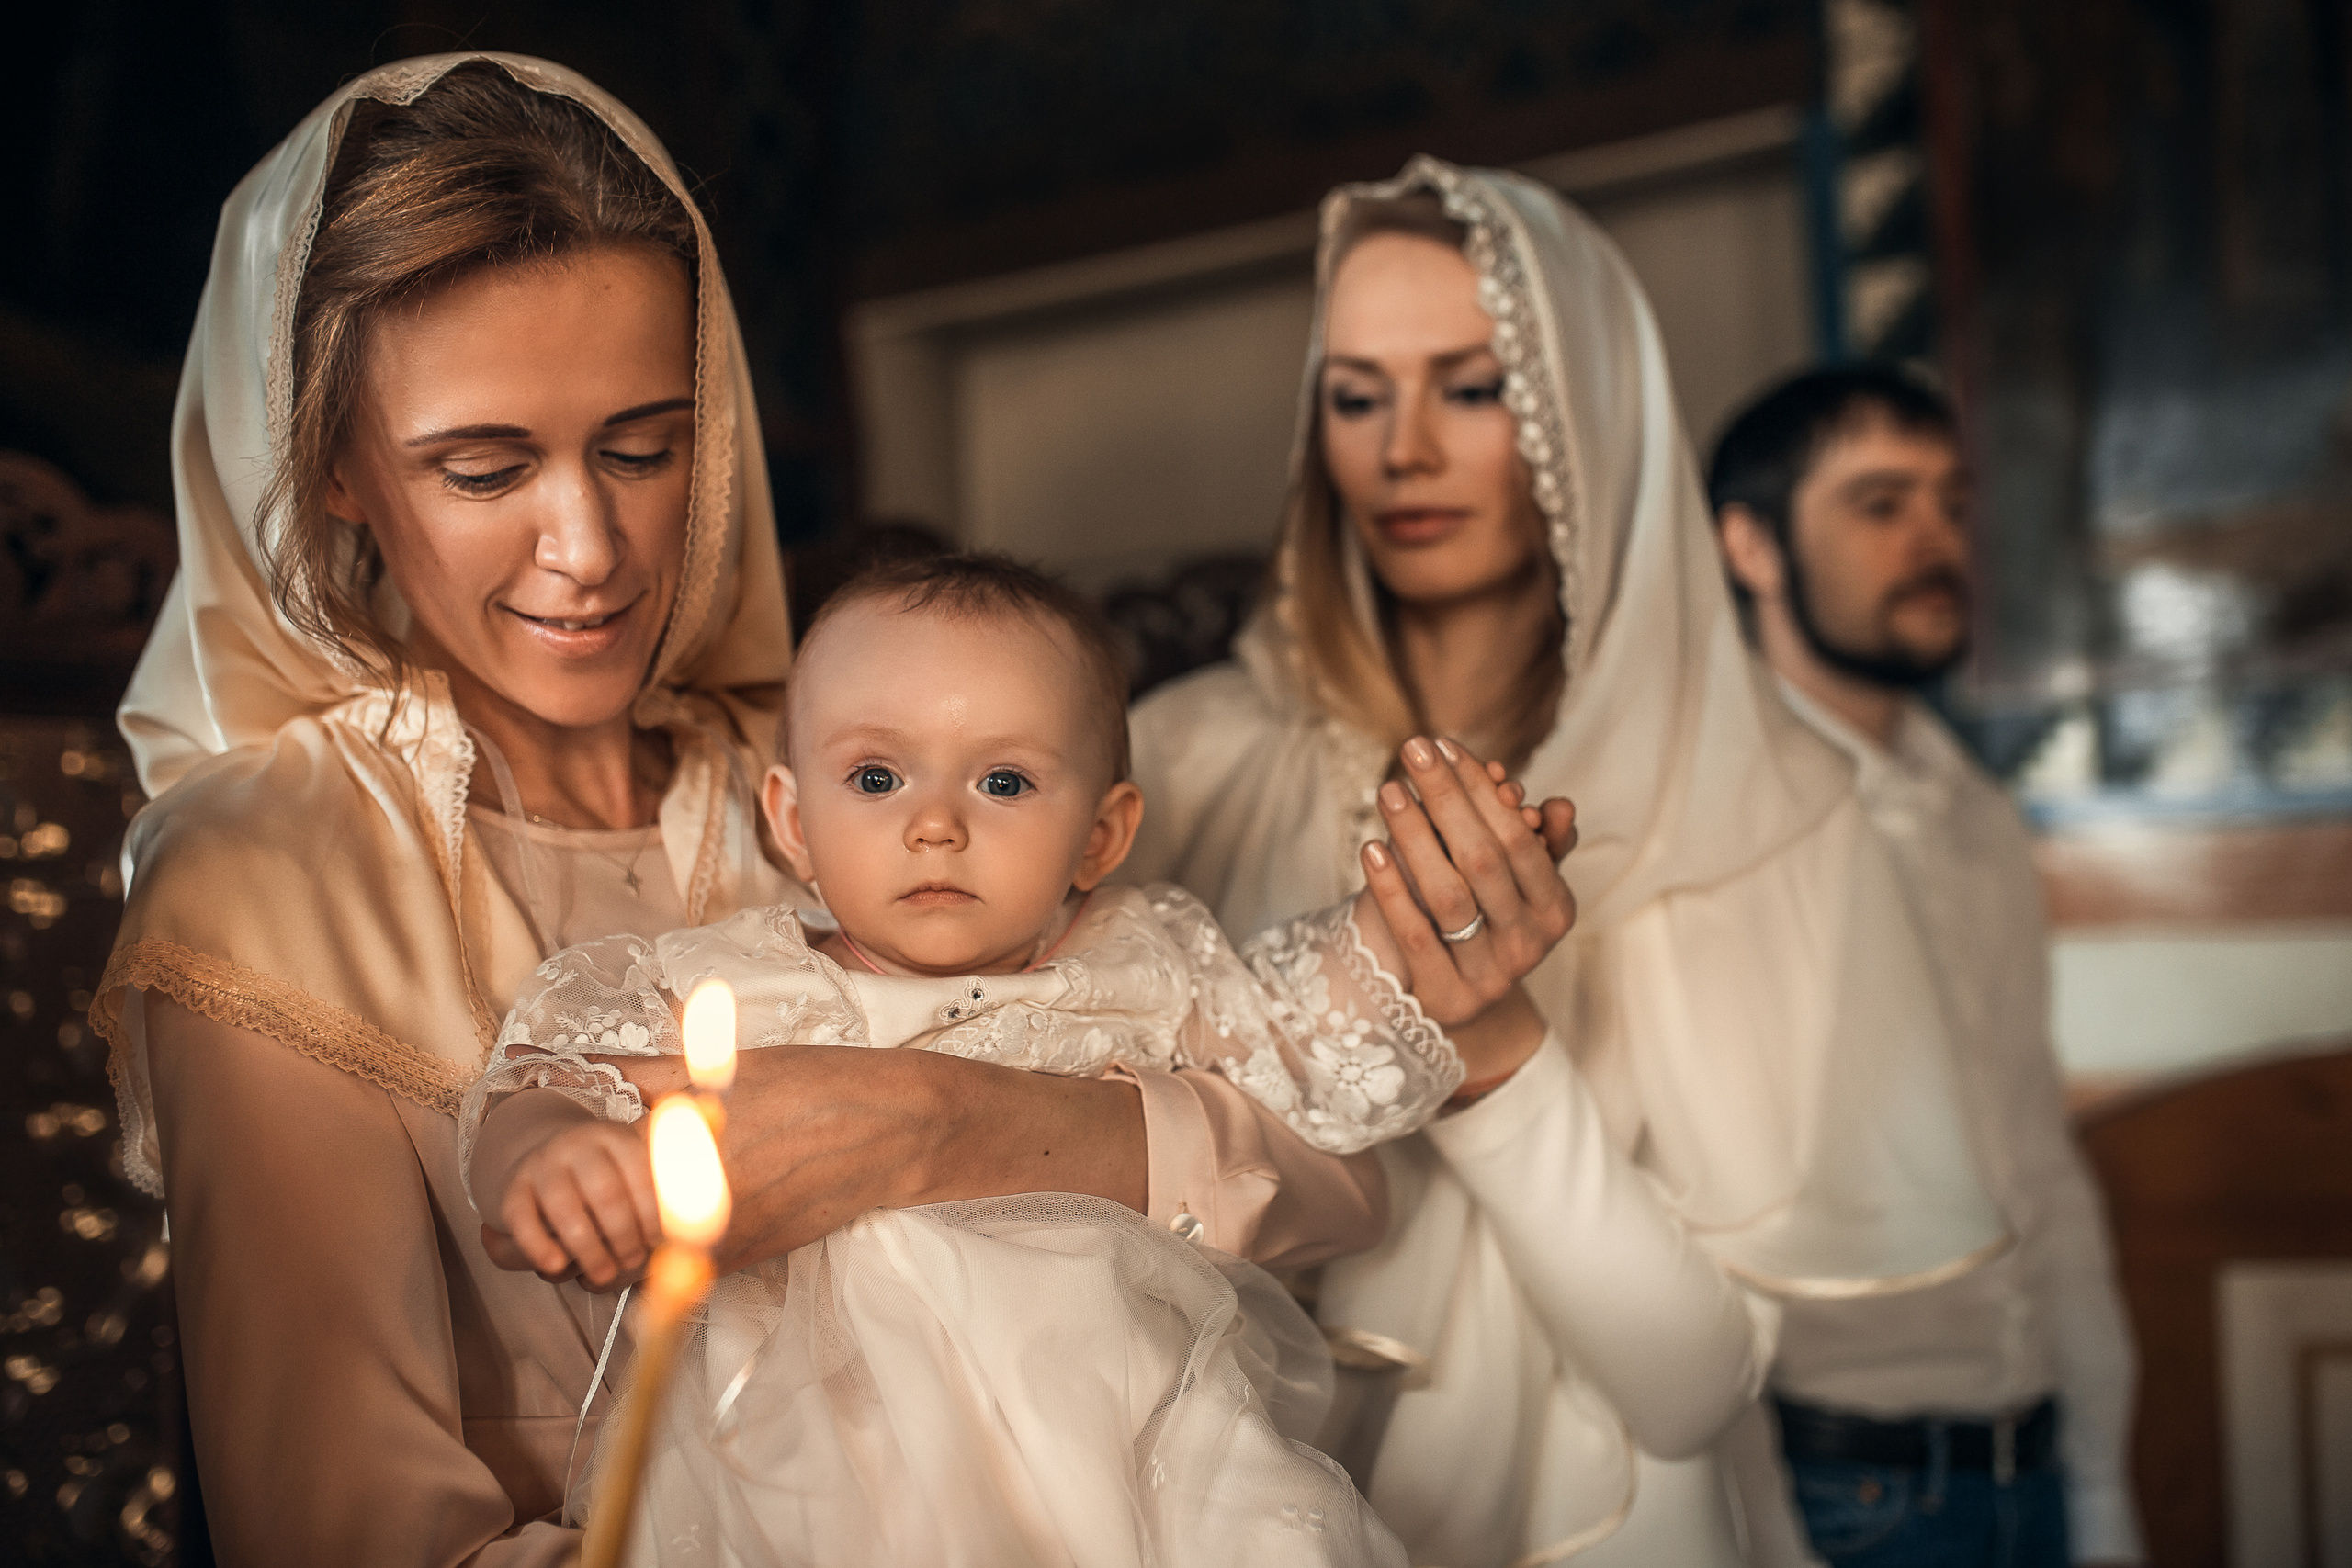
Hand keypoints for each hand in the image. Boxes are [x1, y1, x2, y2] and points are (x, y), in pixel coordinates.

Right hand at [485, 1119, 660, 1289]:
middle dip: (624, 1235)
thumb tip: (697, 1216)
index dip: (655, 1213)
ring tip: (605, 1274)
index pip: (642, 1173)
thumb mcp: (634, 1170)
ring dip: (589, 1249)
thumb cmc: (603, 1178)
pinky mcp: (512, 1189)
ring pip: (565, 1209)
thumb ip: (666, 1187)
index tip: (663, 1241)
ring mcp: (542, 1166)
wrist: (545, 1162)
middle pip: (606, 1193)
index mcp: (616, 1137)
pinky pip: (522, 1219)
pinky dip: (539, 1246)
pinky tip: (557, 1266)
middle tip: (634, 1261)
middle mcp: (577, 1145)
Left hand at [605, 1044, 1146, 1273]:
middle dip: (593, 1200)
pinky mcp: (744, 1259)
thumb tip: (582, 1066)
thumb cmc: (818, 1086)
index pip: (593, 1173)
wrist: (900, 1131)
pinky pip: (677, 1262)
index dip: (578, 1157)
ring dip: (624, 1224)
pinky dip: (662, 1239)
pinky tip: (679, 1201)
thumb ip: (648, 1073)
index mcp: (684, 1155)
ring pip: (637, 1251)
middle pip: (606, 1224)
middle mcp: (697, 1211)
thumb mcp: (731, 1066)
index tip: (577, 1141)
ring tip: (638, 1184)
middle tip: (595, 1169)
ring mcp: (720, 1243)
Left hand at [1354, 736, 1577, 1075]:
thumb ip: (1537, 842)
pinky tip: (1370, 848)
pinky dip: (1391, 890)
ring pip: (1449, 896)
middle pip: (1483, 859)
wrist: (1459, 999)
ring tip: (1388, 791)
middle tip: (1412, 749)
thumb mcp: (1515, 884)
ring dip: (1416, 836)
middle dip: (1446, 797)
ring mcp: (1488, 976)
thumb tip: (1560, 804)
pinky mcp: (1444, 997)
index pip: (1518, 838)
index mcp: (1555, 910)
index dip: (1480, 789)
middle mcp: (1529, 945)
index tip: (1443, 745)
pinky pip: (1414, 935)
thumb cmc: (1485, 920)